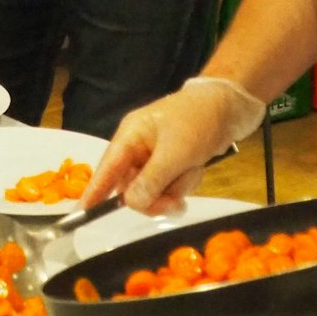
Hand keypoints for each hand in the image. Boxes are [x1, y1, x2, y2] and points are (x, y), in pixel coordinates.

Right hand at [82, 78, 267, 215]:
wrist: (232, 105)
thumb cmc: (198, 121)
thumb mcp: (174, 153)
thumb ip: (150, 181)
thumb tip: (130, 203)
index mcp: (131, 136)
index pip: (107, 168)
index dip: (95, 190)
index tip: (83, 210)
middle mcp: (140, 146)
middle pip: (132, 185)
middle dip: (153, 196)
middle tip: (172, 203)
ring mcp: (159, 154)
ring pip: (155, 188)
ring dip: (176, 187)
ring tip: (192, 170)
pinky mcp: (177, 160)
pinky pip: (172, 183)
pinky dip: (186, 181)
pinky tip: (198, 167)